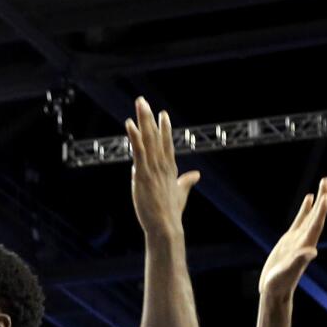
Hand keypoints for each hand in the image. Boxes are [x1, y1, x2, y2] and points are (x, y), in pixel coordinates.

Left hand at [125, 97, 199, 237]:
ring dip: (143, 120)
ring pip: (148, 139)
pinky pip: (138, 151)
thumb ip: (186, 182)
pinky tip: (130, 124)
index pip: (167, 143)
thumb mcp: (180, 193)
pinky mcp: (143, 174)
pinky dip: (134, 136)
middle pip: (157, 136)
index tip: (162, 114)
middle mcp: (163, 165)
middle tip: (143, 100)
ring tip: (139, 104)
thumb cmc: (171, 213)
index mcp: (170, 168)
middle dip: (150, 118)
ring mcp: (153, 168)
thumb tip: (196, 175)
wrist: (166, 226)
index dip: (164, 128)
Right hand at [260, 177, 326, 297]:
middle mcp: (306, 239)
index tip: (326, 196)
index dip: (321, 211)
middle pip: (317, 215)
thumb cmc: (280, 282)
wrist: (275, 290)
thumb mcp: (288, 271)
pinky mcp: (290, 239)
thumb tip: (312, 253)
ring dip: (319, 200)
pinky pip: (301, 219)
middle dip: (324, 198)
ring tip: (324, 184)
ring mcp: (299, 238)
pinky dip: (306, 208)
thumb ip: (299, 261)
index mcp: (306, 245)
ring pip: (311, 214)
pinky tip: (308, 198)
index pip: (316, 224)